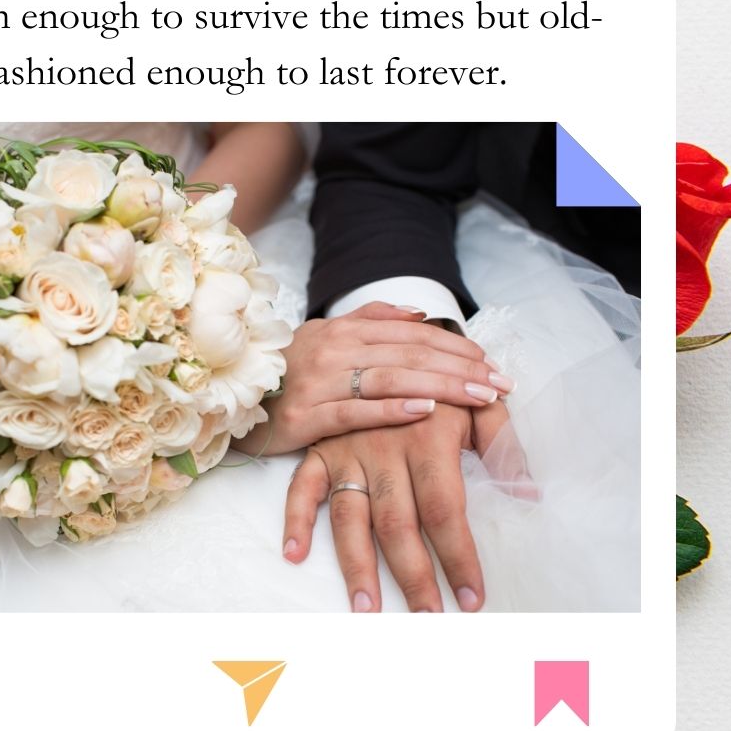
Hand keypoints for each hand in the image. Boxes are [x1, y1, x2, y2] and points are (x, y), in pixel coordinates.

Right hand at [236, 302, 514, 455]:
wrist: (230, 399)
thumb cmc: (287, 371)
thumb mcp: (326, 336)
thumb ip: (371, 320)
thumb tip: (419, 314)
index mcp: (343, 330)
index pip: (411, 334)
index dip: (454, 347)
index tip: (491, 362)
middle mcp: (333, 349)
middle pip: (409, 354)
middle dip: (460, 368)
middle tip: (500, 383)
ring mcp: (318, 381)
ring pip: (390, 378)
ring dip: (441, 386)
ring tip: (479, 397)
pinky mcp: (305, 415)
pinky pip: (354, 410)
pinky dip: (391, 409)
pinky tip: (425, 411)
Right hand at [283, 401, 533, 611]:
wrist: (389, 340)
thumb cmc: (442, 380)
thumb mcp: (478, 404)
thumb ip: (504, 444)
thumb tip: (528, 493)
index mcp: (428, 437)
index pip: (447, 510)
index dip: (460, 557)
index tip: (473, 598)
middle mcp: (385, 448)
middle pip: (398, 523)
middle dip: (414, 577)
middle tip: (428, 618)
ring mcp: (347, 450)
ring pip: (350, 516)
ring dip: (356, 564)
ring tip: (367, 608)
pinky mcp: (321, 449)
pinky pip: (302, 486)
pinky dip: (295, 518)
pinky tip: (294, 554)